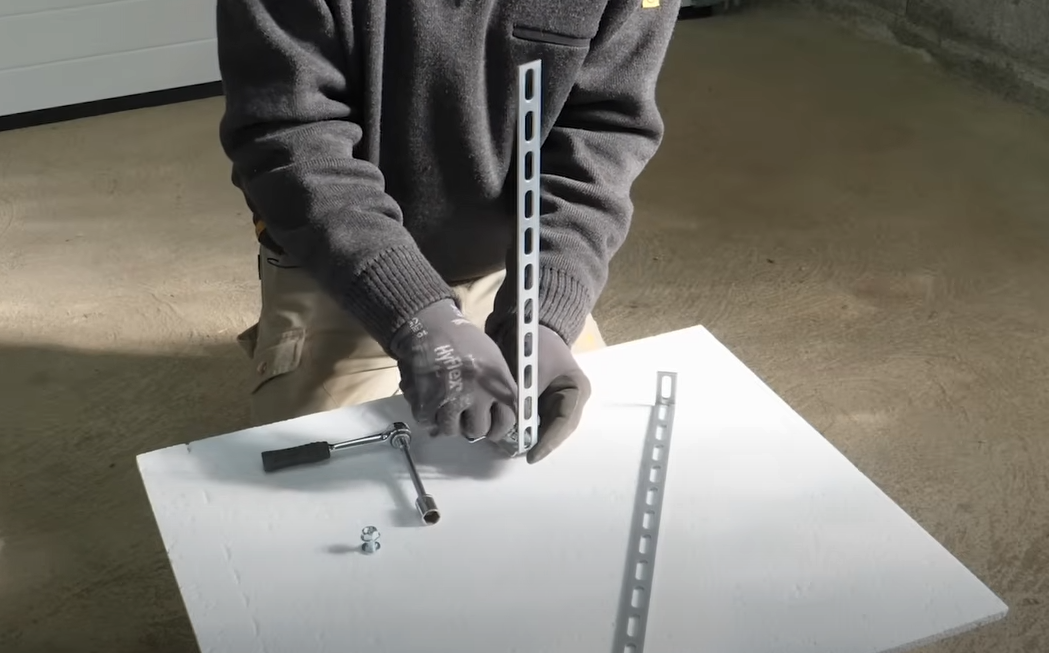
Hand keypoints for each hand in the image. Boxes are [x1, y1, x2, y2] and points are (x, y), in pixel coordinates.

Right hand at [389, 300, 516, 440]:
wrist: (431, 326)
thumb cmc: (466, 341)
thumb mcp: (495, 361)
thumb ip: (500, 389)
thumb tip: (498, 417)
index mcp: (498, 384)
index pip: (506, 422)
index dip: (498, 429)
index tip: (491, 428)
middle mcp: (477, 395)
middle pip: (477, 431)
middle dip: (471, 426)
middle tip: (464, 416)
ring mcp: (451, 401)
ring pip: (451, 430)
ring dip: (448, 422)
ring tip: (445, 407)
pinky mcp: (426, 402)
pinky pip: (427, 422)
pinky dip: (427, 414)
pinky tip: (429, 400)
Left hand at [493, 324, 591, 463]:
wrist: (528, 325)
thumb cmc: (534, 344)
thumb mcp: (530, 369)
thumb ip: (525, 397)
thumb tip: (515, 424)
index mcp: (577, 389)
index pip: (565, 422)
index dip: (549, 441)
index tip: (532, 455)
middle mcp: (572, 400)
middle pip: (558, 429)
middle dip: (541, 443)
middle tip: (523, 456)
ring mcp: (559, 402)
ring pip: (548, 427)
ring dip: (534, 438)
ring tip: (517, 450)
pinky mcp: (545, 402)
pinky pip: (537, 420)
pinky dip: (527, 428)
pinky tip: (514, 437)